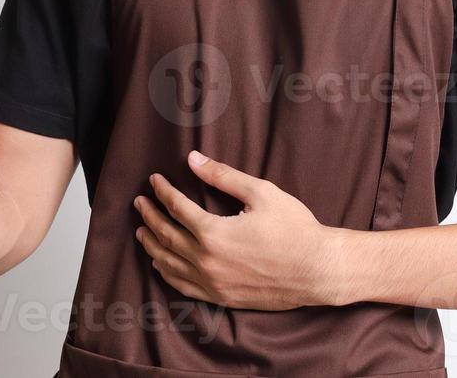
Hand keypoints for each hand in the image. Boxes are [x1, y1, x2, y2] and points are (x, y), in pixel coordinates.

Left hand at [133, 151, 342, 310]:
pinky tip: (161, 264)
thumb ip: (223, 177)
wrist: (317, 270)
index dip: (163, 192)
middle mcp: (206, 261)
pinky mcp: (221, 297)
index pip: (177, 208)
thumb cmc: (293, 229)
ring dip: (152, 245)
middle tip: (139, 202)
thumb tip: (193, 160)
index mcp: (213, 233)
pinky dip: (167, 273)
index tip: (154, 181)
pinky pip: (183, 286)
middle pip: (166, 236)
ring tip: (141, 231)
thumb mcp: (261, 193)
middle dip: (150, 216)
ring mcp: (212, 283)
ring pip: (169, 264)